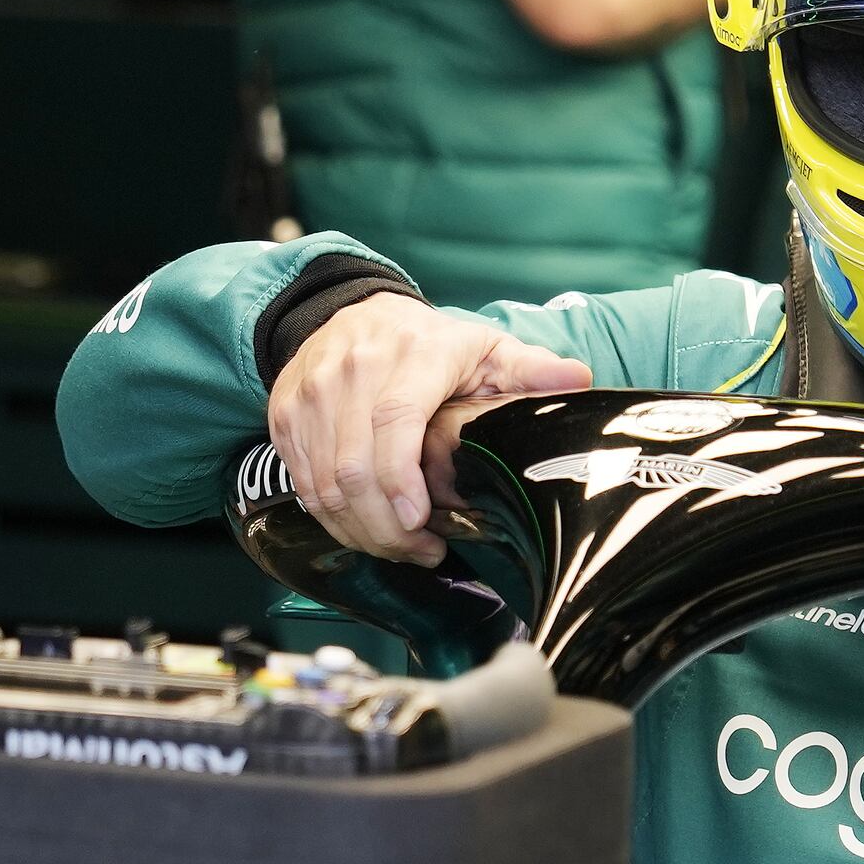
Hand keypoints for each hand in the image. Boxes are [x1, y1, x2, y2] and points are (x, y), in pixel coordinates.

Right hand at [264, 292, 593, 562]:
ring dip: (363, 530)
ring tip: (402, 546)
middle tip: (423, 551)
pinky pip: (304, 484)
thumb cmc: (426, 342)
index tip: (419, 520)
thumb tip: (578, 381)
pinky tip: (368, 528)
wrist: (350, 313)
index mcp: (410, 352)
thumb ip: (529, 369)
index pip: (394, 419)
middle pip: (355, 466)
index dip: (401, 477)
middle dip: (387, 526)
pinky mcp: (285, 416)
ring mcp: (311, 394)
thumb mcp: (484, 348)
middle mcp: (351, 369)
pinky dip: (334, 518)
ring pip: (325, 484)